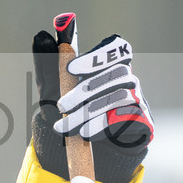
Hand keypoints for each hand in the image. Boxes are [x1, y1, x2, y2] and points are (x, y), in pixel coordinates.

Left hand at [32, 32, 152, 182]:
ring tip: (63, 128)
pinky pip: (126, 120)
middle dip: (85, 91)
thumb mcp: (53, 87)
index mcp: (110, 64)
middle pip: (115, 75)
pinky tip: (84, 133)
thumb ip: (47, 62)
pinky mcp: (142, 121)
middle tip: (60, 106)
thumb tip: (39, 36)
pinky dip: (101, 126)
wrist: (79, 146)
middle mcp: (128, 78)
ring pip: (117, 99)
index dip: (97, 56)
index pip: (116, 49)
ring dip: (87, 113)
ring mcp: (138, 99)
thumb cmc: (67, 108)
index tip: (71, 67)